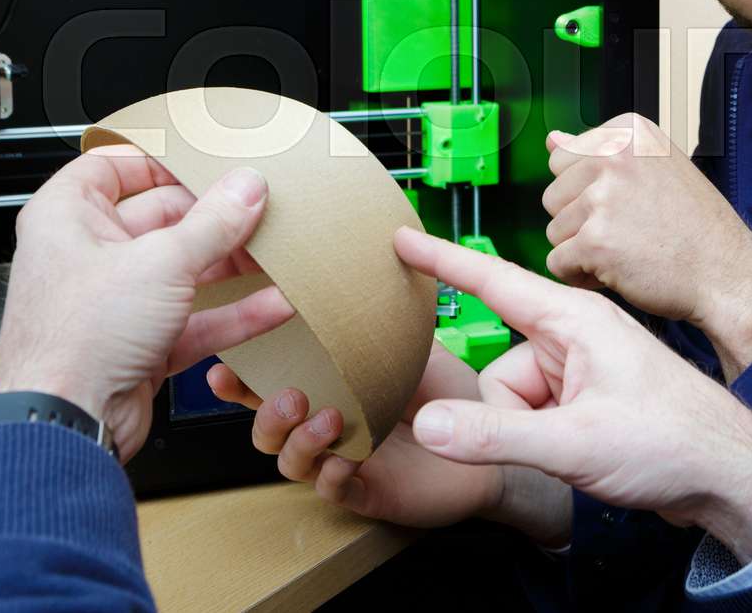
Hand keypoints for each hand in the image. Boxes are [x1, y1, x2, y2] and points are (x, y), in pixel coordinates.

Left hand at [0, 147, 293, 461]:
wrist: (65, 421)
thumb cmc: (74, 340)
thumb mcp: (160, 262)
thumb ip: (213, 223)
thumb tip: (245, 189)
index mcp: (68, 217)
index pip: (114, 168)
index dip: (160, 160)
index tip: (207, 160)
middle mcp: (89, 255)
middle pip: (162, 219)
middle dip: (215, 218)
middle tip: (259, 209)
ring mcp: (117, 302)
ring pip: (183, 271)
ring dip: (231, 265)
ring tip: (275, 253)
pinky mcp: (141, 343)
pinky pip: (195, 318)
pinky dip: (232, 312)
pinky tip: (272, 303)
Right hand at [208, 342, 570, 544]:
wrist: (510, 450)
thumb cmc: (468, 394)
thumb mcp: (427, 346)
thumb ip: (394, 321)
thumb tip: (378, 260)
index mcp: (339, 377)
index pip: (290, 353)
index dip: (263, 333)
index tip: (241, 309)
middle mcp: (333, 417)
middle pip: (271, 411)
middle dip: (251, 394)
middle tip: (244, 375)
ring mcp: (349, 457)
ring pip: (291, 455)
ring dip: (294, 435)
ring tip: (319, 414)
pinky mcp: (372, 491)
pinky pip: (335, 490)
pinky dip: (331, 476)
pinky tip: (342, 462)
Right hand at [396, 227, 751, 564]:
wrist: (730, 476)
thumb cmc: (672, 442)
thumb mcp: (575, 442)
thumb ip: (494, 436)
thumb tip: (428, 425)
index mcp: (575, 319)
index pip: (493, 281)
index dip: (441, 261)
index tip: (399, 237)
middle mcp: (576, 335)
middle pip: (499, 365)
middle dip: (507, 412)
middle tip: (556, 442)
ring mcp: (583, 368)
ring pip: (513, 397)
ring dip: (530, 432)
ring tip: (580, 450)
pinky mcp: (588, 399)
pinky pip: (535, 414)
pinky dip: (545, 440)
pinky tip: (583, 456)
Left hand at [543, 113, 751, 380]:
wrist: (727, 273)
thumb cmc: (697, 227)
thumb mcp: (654, 169)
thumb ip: (602, 153)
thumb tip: (554, 140)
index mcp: (628, 131)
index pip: (565, 158)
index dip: (591, 191)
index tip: (632, 203)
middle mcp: (614, 156)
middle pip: (553, 192)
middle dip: (581, 220)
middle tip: (630, 231)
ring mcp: (604, 197)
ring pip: (554, 229)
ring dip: (583, 249)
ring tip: (628, 250)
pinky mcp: (595, 240)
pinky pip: (558, 262)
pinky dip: (582, 276)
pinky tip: (620, 272)